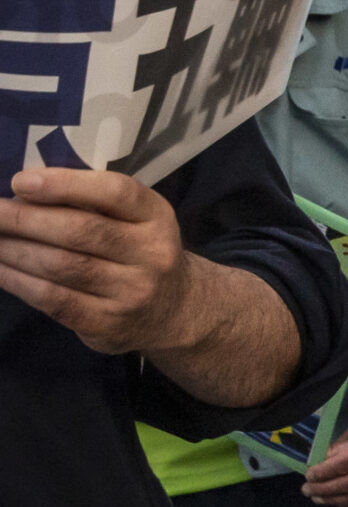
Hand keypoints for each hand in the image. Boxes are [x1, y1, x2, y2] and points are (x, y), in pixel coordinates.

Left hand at [0, 167, 199, 355]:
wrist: (173, 310)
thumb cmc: (137, 252)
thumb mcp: (134, 221)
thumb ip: (93, 205)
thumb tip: (23, 193)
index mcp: (157, 217)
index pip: (116, 193)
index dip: (65, 185)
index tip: (20, 182)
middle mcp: (152, 254)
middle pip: (81, 230)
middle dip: (25, 219)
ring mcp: (133, 292)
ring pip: (62, 266)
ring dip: (14, 250)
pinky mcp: (109, 324)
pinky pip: (54, 299)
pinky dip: (18, 282)